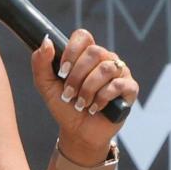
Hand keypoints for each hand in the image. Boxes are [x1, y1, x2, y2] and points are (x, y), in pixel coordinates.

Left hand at [31, 32, 137, 161]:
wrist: (78, 132)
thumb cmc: (65, 107)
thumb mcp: (46, 86)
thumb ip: (41, 63)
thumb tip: (46, 42)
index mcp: (86, 55)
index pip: (83, 36)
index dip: (72, 51)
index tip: (62, 71)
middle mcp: (105, 59)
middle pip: (95, 52)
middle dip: (77, 76)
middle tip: (69, 94)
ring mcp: (119, 72)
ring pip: (106, 68)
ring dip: (88, 89)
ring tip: (81, 104)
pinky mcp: (129, 88)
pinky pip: (118, 84)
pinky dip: (102, 98)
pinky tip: (94, 108)